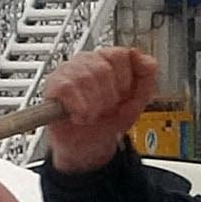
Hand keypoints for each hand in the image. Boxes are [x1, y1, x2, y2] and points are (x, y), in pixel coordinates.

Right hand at [35, 48, 159, 173]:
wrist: (88, 146)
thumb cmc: (108, 120)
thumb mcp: (136, 101)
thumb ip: (147, 78)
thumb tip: (147, 61)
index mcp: (107, 60)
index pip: (121, 54)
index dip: (125, 79)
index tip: (122, 95)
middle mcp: (86, 61)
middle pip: (104, 68)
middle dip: (109, 97)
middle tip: (104, 107)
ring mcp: (67, 70)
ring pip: (86, 78)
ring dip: (94, 106)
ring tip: (91, 112)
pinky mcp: (53, 85)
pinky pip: (68, 89)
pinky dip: (78, 109)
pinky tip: (79, 115)